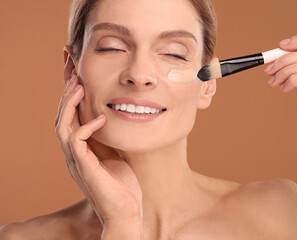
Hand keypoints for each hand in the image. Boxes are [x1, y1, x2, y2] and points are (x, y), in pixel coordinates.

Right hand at [54, 75, 142, 229]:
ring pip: (63, 127)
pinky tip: (101, 118)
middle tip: (75, 76)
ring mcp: (76, 162)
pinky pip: (76, 141)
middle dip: (67, 97)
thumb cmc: (123, 184)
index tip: (80, 80)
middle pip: (62, 120)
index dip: (72, 100)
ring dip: (69, 106)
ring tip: (78, 87)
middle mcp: (74, 155)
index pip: (71, 120)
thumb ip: (108, 139)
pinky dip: (86, 127)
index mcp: (81, 151)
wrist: (126, 210)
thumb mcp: (115, 154)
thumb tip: (111, 117)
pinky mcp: (83, 168)